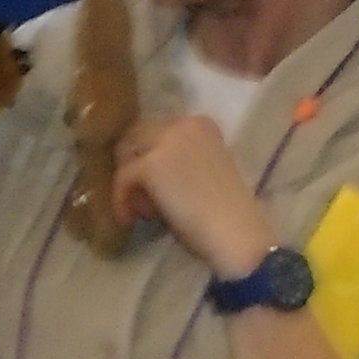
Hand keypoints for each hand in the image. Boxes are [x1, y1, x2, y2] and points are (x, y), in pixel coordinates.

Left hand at [110, 115, 276, 275]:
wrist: (237, 235)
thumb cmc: (226, 216)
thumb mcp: (204, 173)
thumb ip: (178, 162)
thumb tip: (146, 171)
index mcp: (201, 124)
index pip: (156, 130)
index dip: (148, 157)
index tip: (154, 188)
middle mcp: (183, 124)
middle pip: (136, 137)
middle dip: (135, 168)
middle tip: (146, 202)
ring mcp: (166, 141)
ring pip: (126, 156)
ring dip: (129, 184)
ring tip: (145, 211)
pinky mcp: (151, 164)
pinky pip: (123, 179)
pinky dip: (121, 201)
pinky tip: (130, 220)